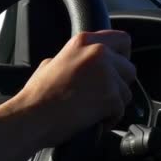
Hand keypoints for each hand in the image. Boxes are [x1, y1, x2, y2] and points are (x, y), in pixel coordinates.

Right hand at [0, 30, 135, 147]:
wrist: (31, 117)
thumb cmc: (36, 96)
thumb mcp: (51, 64)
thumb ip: (73, 58)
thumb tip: (81, 64)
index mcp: (83, 42)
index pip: (122, 40)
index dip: (121, 57)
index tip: (115, 69)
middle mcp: (98, 53)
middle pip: (129, 68)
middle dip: (119, 84)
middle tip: (101, 95)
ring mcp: (106, 75)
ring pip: (127, 91)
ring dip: (114, 103)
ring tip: (92, 110)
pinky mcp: (110, 97)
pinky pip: (121, 110)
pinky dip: (109, 119)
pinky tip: (92, 121)